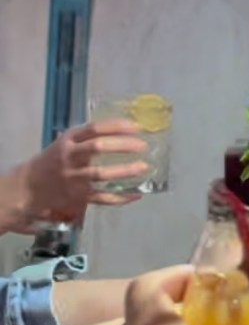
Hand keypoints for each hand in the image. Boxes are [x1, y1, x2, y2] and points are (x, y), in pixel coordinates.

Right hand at [15, 121, 149, 225]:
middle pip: (97, 147)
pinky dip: (120, 197)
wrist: (30, 185)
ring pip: (100, 174)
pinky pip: (101, 198)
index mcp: (69, 140)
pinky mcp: (77, 196)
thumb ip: (89, 137)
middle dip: (123, 145)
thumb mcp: (67, 142)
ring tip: (143, 167)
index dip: (117, 126)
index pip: (94, 128)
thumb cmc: (56, 159)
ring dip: (124, 171)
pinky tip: (135, 194)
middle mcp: (70, 157)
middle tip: (143, 146)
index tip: (137, 127)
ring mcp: (73, 178)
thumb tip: (126, 130)